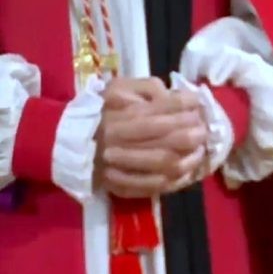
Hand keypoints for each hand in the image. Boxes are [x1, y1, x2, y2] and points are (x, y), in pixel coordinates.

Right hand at [95, 77, 209, 197]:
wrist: (68, 142)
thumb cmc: (101, 112)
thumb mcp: (116, 89)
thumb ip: (146, 88)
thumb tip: (174, 94)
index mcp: (117, 114)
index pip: (158, 110)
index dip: (183, 106)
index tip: (198, 103)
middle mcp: (118, 141)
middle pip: (166, 139)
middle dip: (192, 133)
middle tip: (204, 130)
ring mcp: (119, 166)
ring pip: (165, 164)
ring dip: (190, 158)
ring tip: (200, 150)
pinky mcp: (121, 185)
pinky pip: (157, 186)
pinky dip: (178, 179)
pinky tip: (189, 170)